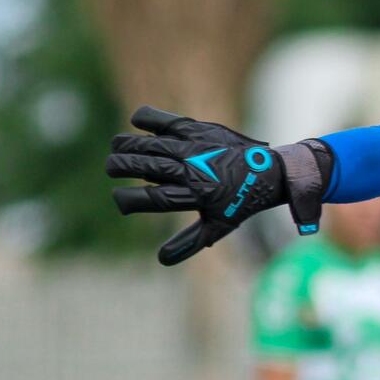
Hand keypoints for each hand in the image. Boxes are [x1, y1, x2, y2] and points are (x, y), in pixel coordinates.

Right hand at [105, 106, 327, 264]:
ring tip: (116, 148)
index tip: (119, 198)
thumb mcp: (217, 226)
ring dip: (126, 144)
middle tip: (112, 168)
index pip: (153, 199)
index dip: (128, 200)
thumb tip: (161, 260)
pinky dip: (147, 119)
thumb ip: (188, 243)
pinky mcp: (199, 129)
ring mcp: (195, 148)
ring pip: (150, 143)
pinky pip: (166, 121)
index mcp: (196, 197)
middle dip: (120, 166)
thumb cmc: (238, 203)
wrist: (268, 172)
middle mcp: (194, 171)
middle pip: (145, 167)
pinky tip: (136, 124)